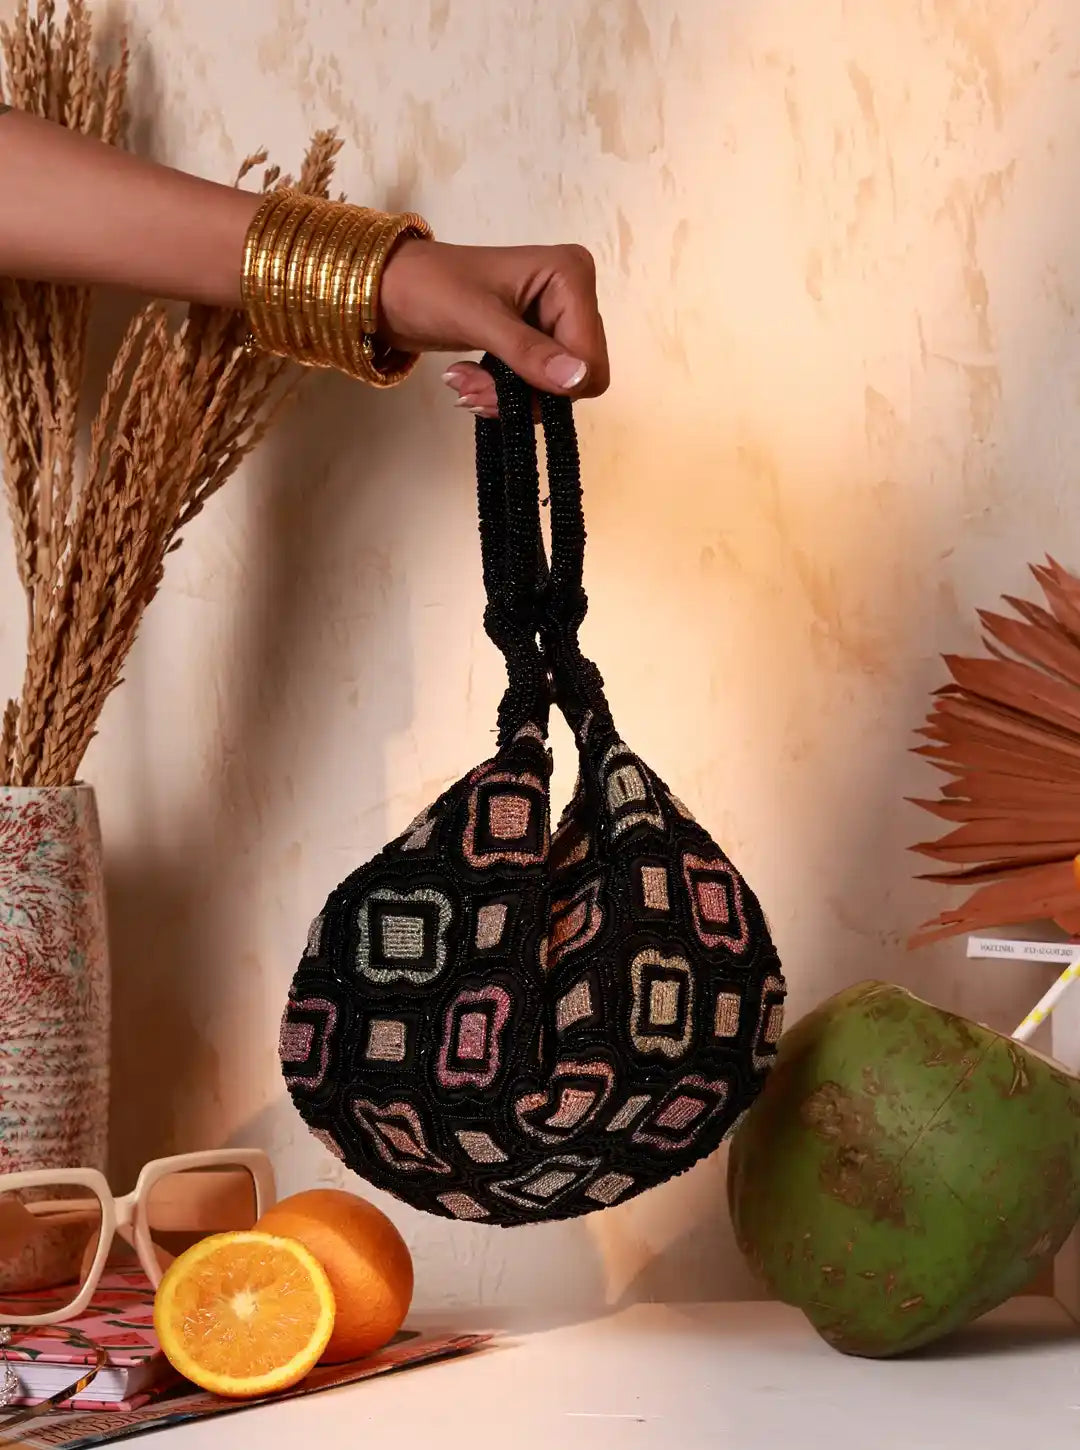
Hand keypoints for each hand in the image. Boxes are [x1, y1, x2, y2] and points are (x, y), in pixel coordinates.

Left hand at [378, 238, 608, 416]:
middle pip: (577, 377)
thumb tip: (578, 379)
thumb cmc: (429, 288)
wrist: (392, 288)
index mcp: (571, 275)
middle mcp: (573, 295)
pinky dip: (504, 395)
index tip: (497, 387)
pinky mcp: (536, 340)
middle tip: (472, 389)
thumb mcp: (478, 319)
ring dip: (507, 398)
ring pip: (556, 389)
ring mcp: (555, 319)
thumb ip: (529, 352)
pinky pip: (538, 387)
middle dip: (525, 394)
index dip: (552, 386)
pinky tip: (471, 383)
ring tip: (463, 385)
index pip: (589, 359)